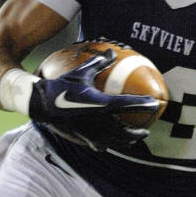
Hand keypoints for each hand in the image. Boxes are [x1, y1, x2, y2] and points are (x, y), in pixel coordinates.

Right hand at [29, 51, 160, 150]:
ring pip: (114, 142)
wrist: (40, 104)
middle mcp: (97, 121)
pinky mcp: (82, 139)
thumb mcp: (81, 73)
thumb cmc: (62, 86)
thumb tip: (111, 51)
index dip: (143, 104)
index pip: (127, 104)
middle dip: (137, 133)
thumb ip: (98, 63)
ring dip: (125, 141)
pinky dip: (108, 144)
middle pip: (124, 132)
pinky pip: (99, 145)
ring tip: (132, 140)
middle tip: (145, 131)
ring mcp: (90, 133)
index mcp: (99, 103)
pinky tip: (109, 144)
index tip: (155, 103)